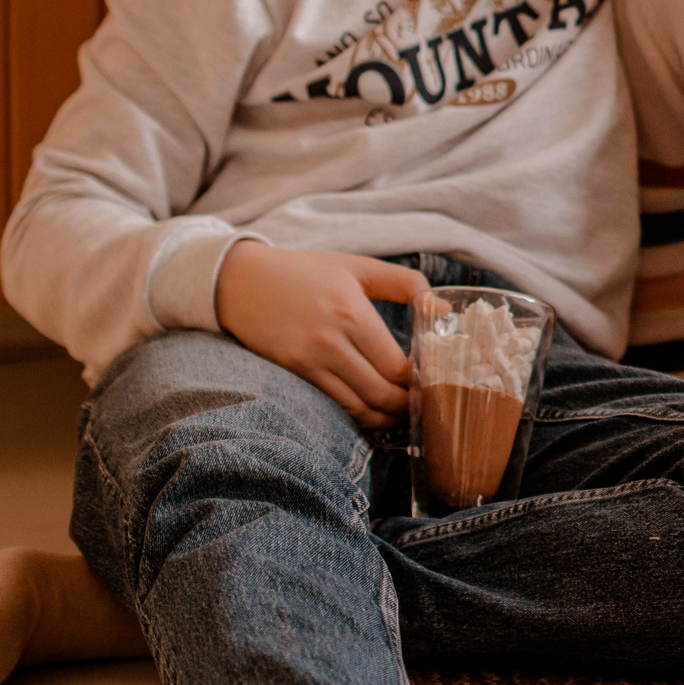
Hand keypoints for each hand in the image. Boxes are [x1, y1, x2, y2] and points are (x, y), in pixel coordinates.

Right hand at [214, 241, 427, 428]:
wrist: (240, 280)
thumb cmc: (305, 271)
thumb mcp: (357, 267)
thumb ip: (405, 283)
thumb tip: (443, 309)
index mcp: (353, 314)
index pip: (398, 365)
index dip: (420, 380)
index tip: (433, 377)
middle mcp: (331, 342)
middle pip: (381, 392)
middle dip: (407, 405)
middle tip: (424, 404)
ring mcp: (308, 361)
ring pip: (358, 407)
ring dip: (385, 417)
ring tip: (403, 413)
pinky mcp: (293, 373)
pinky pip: (333, 404)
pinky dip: (358, 413)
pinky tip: (373, 410)